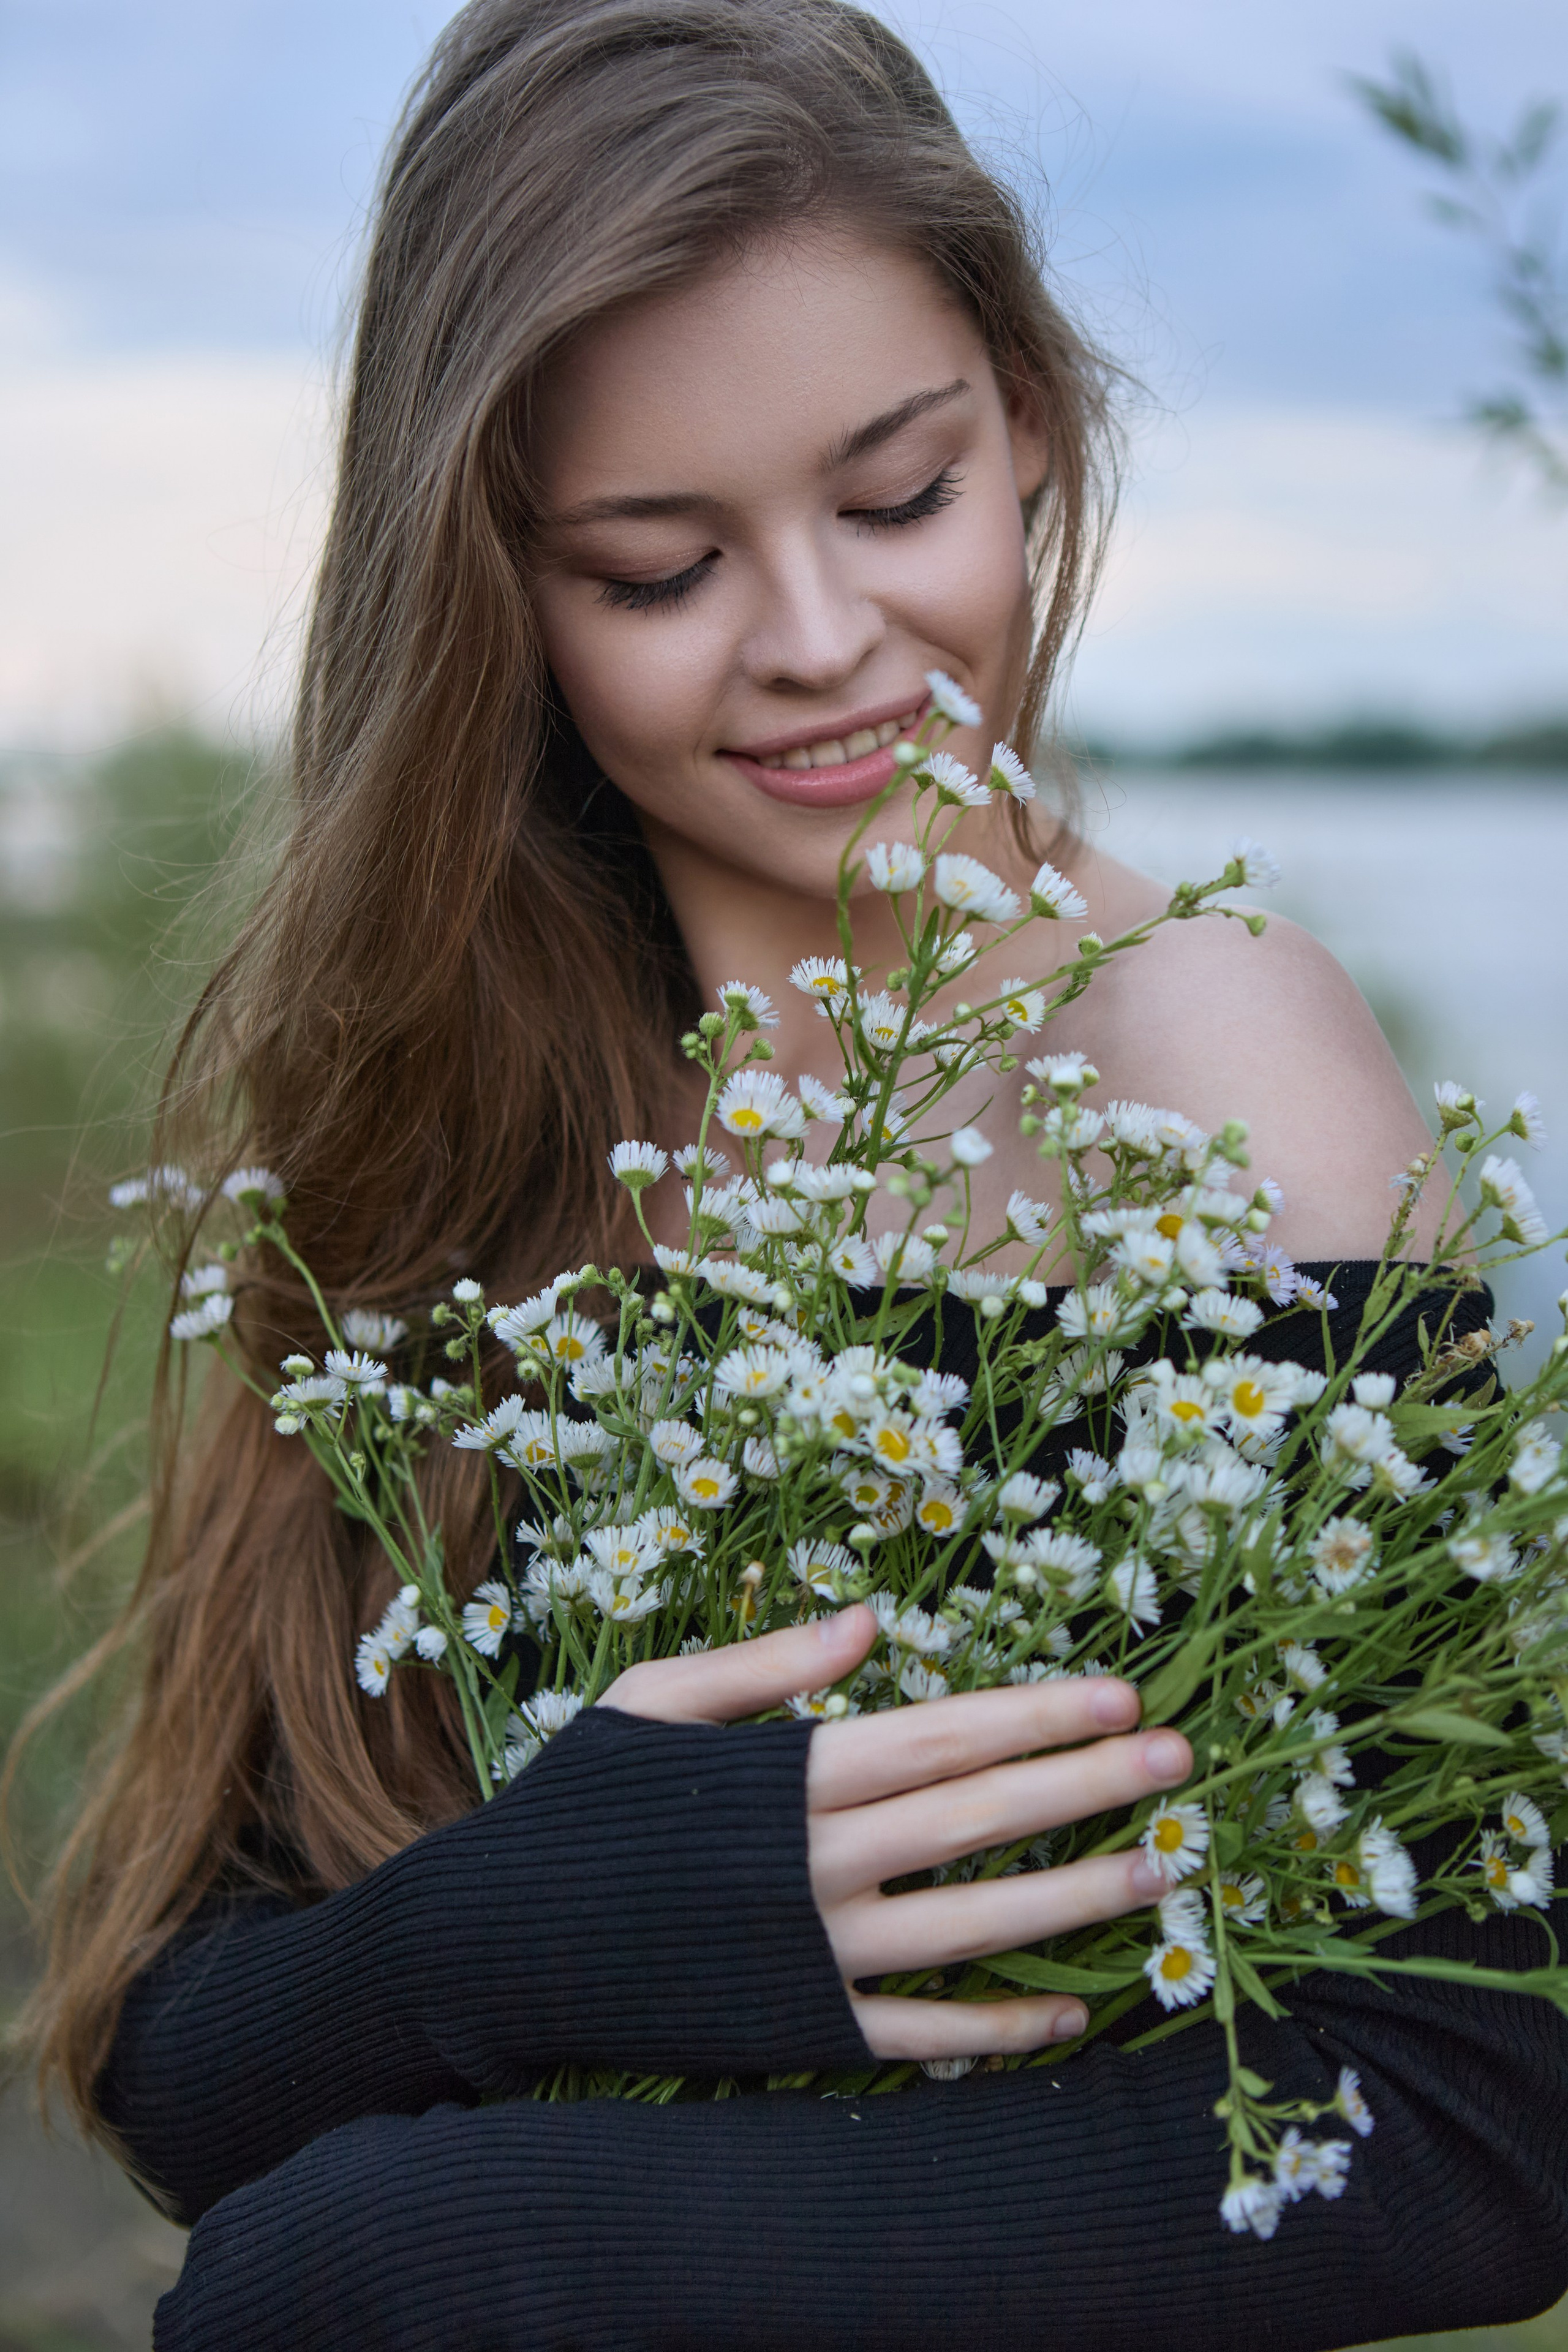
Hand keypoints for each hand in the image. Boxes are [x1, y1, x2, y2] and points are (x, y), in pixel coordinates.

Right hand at [601, 1605, 1187, 2061]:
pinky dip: (1001, 2029)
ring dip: (1079, 1899)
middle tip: (1183, 1765)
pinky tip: (1075, 2015)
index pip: (945, 1733)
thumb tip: (872, 1619)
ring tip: (1164, 1872)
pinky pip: (923, 2036)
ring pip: (976, 1926)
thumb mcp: (651, 1704)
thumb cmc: (574, 1809)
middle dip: (1091, 1786)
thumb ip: (764, 1667)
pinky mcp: (803, 2028)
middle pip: (981, 1817)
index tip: (1122, 1696)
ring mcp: (817, 1955)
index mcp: (786, 1774)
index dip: (1042, 1712)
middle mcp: (817, 1864)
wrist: (495, 1948)